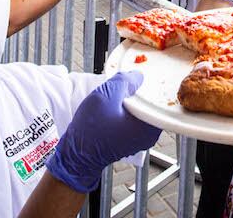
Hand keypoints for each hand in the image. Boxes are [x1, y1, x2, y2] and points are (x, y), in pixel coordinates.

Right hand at [45, 72, 160, 192]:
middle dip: (137, 92)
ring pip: (140, 111)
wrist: (75, 156)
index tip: (136, 76)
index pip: (157, 97)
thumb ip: (124, 81)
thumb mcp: (105, 95)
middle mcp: (150, 135)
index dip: (147, 83)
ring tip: (114, 95)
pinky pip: (133, 120)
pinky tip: (112, 107)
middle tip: (123, 84)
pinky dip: (125, 111)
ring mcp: (141, 140)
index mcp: (150, 125)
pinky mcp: (130, 141)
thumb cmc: (90, 129)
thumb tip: (139, 76)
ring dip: (129, 101)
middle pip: (149, 104)